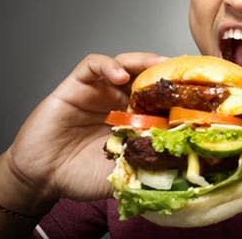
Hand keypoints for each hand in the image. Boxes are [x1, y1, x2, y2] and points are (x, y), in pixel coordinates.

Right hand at [0, 52, 167, 212]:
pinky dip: (107, 65)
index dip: (177, 93)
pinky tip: (119, 75)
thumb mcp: (125, 172)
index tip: (197, 92)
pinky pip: (92, 66)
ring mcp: (98, 91)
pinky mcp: (75, 86)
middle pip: (147, 76)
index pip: (161, 98)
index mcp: (135, 119)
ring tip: (157, 65)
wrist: (44, 179)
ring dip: (142, 62)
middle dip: (165, 72)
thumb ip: (147, 164)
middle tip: (182, 71)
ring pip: (125, 64)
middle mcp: (119, 100)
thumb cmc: (83, 175)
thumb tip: (182, 165)